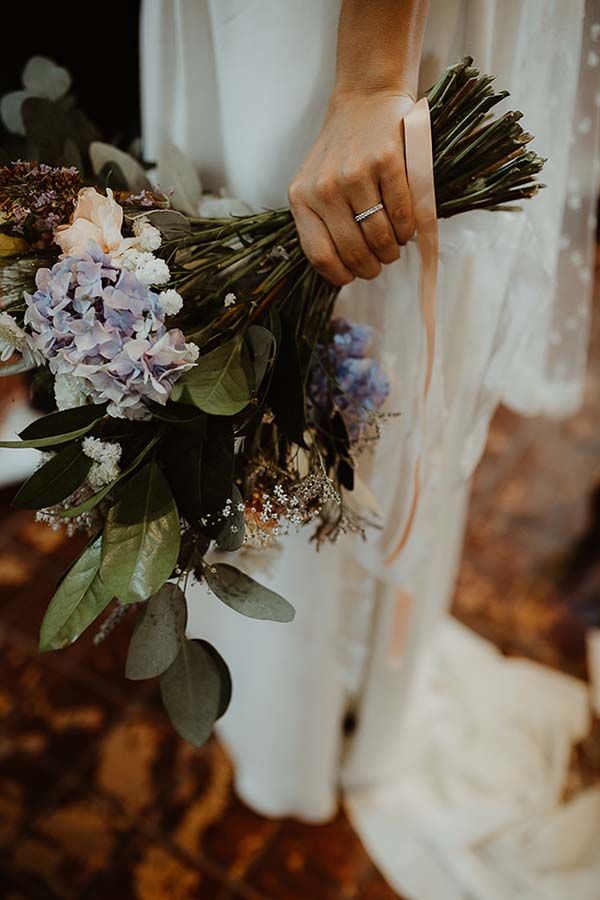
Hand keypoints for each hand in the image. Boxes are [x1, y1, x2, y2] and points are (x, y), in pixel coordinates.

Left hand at [288, 90, 415, 285]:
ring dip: (392, 250)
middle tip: (381, 262)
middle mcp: (324, 187)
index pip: (321, 256)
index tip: (354, 275)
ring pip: (379, 237)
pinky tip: (406, 228)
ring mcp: (355, 173)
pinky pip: (402, 214)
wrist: (366, 98)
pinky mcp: (386, 161)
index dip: (342, 275)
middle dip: (372, 267)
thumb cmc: (342, 150)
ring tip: (394, 246)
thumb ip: (322, 221)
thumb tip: (344, 269)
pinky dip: (408, 230)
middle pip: (353, 251)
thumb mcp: (317, 184)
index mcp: (301, 197)